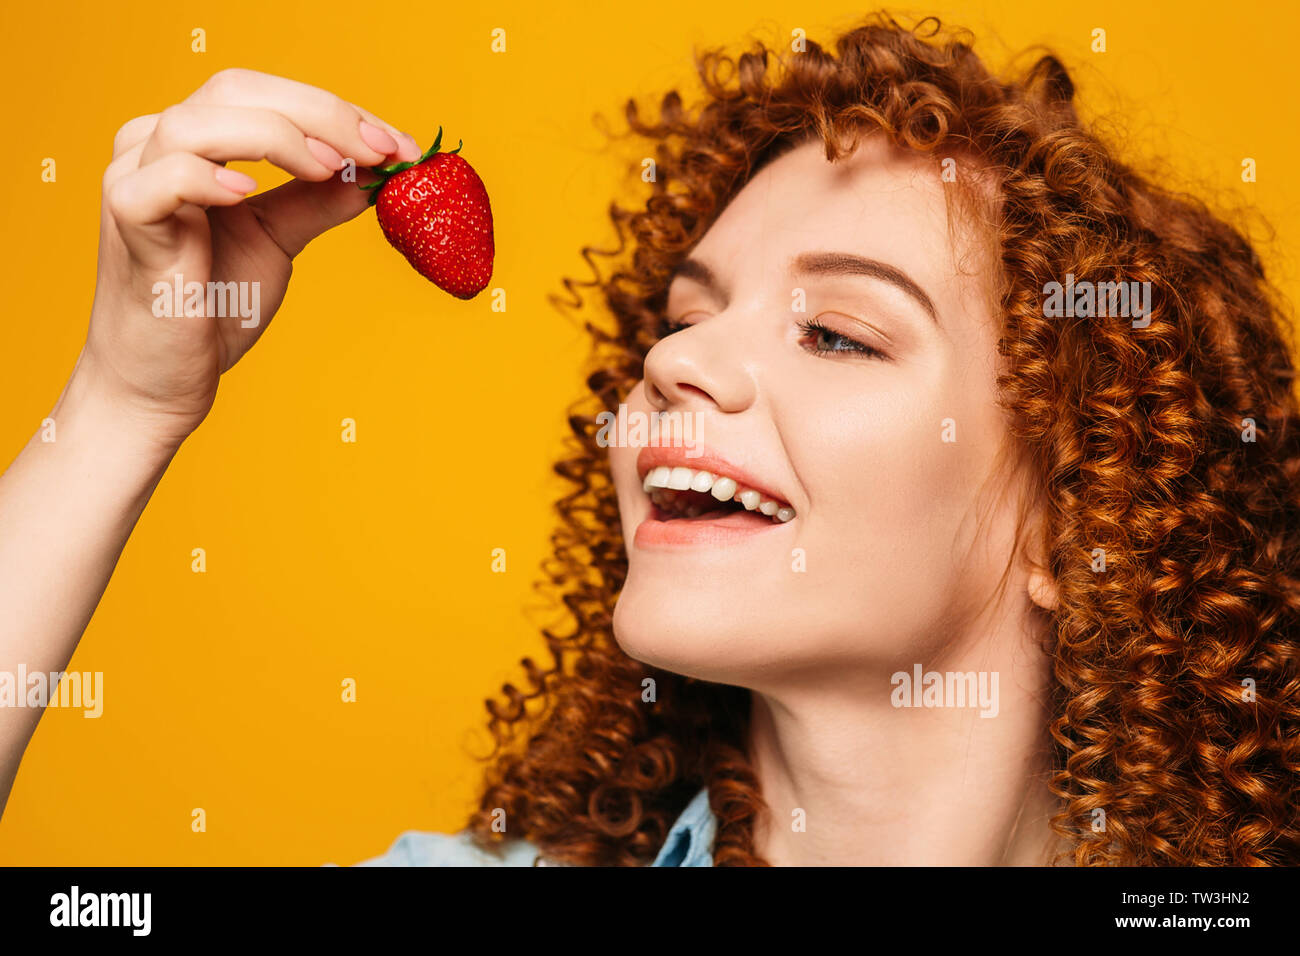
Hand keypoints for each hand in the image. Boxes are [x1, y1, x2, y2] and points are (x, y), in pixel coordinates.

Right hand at [78, 68, 420, 449]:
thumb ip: (318, 200)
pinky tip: (249, 193)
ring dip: (278, 136)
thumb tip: (379, 172)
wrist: (162, 382)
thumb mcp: (277, 240)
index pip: (266, 96)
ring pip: (198, 122)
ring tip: (331, 168)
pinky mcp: (128, 222)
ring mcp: (132, 179)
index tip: (401, 145)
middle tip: (383, 149)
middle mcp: (154, 146)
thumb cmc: (212, 308)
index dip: (337, 112)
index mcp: (193, 143)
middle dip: (322, 114)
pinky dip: (208, 176)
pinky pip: (164, 177)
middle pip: (236, 90)